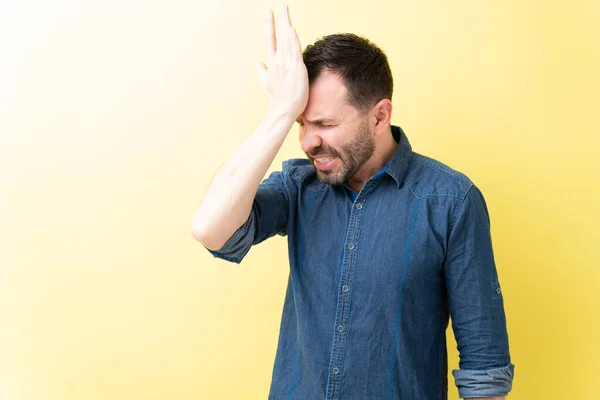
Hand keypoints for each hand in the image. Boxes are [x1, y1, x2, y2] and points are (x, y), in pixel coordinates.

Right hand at [256, 4, 308, 121]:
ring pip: (286, 41)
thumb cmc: (277, 98)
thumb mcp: (266, 83)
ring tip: (285, 10)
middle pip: (279, 35)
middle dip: (280, 19)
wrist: (283, 110)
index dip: (269, 24)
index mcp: (272, 63)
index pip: (270, 39)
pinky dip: (292, 40)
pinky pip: (294, 51)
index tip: (269, 12)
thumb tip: (257, 62)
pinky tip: (291, 30)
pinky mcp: (296, 69)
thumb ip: (262, 71)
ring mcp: (287, 64)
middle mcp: (278, 61)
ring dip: (286, 24)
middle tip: (282, 5)